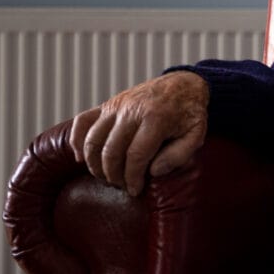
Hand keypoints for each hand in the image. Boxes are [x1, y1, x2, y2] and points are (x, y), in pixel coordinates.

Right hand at [69, 71, 208, 195]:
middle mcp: (132, 110)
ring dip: (95, 164)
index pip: (136, 156)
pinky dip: (76, 142)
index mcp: (156, 118)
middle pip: (111, 151)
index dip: (133, 178)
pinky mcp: (107, 104)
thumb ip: (179, 155)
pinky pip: (82, 122)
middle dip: (114, 175)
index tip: (135, 190)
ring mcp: (116, 105)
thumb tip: (153, 172)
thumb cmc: (190, 112)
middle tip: (123, 186)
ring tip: (108, 177)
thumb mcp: (197, 134)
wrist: (183, 84)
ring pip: (92, 140)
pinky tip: (81, 159)